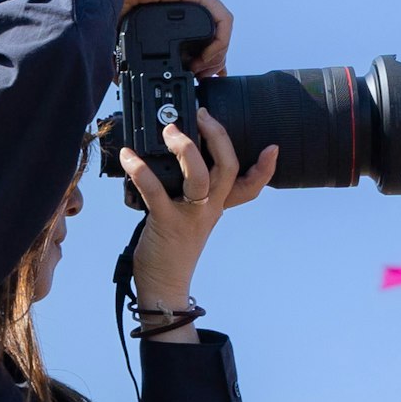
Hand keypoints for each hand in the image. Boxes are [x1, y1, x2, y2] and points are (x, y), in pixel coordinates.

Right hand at [108, 0, 231, 75]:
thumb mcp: (122, 33)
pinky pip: (222, 20)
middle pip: (212, 38)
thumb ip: (124, 54)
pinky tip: (208, 56)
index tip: (196, 80)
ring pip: (220, 31)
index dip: (201, 63)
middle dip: (211, 63)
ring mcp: (194, 0)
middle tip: (200, 78)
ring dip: (217, 55)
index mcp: (170, 17)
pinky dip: (221, 41)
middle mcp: (186, 7)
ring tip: (203, 71)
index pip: (196, 42)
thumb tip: (117, 78)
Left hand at [117, 108, 273, 334]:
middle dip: (218, 137)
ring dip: (185, 149)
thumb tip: (177, 160)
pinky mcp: (165, 222)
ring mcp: (189, 215)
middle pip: (228, 169)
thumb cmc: (173, 249)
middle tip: (203, 115)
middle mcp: (208, 209)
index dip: (265, 168)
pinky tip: (128, 156)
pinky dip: (140, 171)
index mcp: (217, 206)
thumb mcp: (192, 219)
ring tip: (170, 130)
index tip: (272, 147)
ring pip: (199, 177)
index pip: (250, 186)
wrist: (164, 285)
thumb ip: (192, 192)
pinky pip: (155, 191)